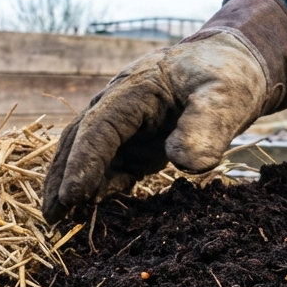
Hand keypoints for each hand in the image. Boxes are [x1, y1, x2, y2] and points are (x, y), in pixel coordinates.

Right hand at [43, 0, 286, 220]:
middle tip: (52, 216)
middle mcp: (119, 106)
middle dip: (62, 177)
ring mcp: (125, 126)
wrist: (234, 66)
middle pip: (77, 140)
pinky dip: (98, 189)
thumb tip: (183, 162)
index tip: (74, 195)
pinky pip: (109, 168)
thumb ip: (208, 124)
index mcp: (133, 89)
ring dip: (72, 185)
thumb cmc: (227, 75)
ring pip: (86, 156)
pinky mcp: (136, 145)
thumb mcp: (226, 95)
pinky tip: (94, 212)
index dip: (84, 162)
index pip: (98, 128)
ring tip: (61, 220)